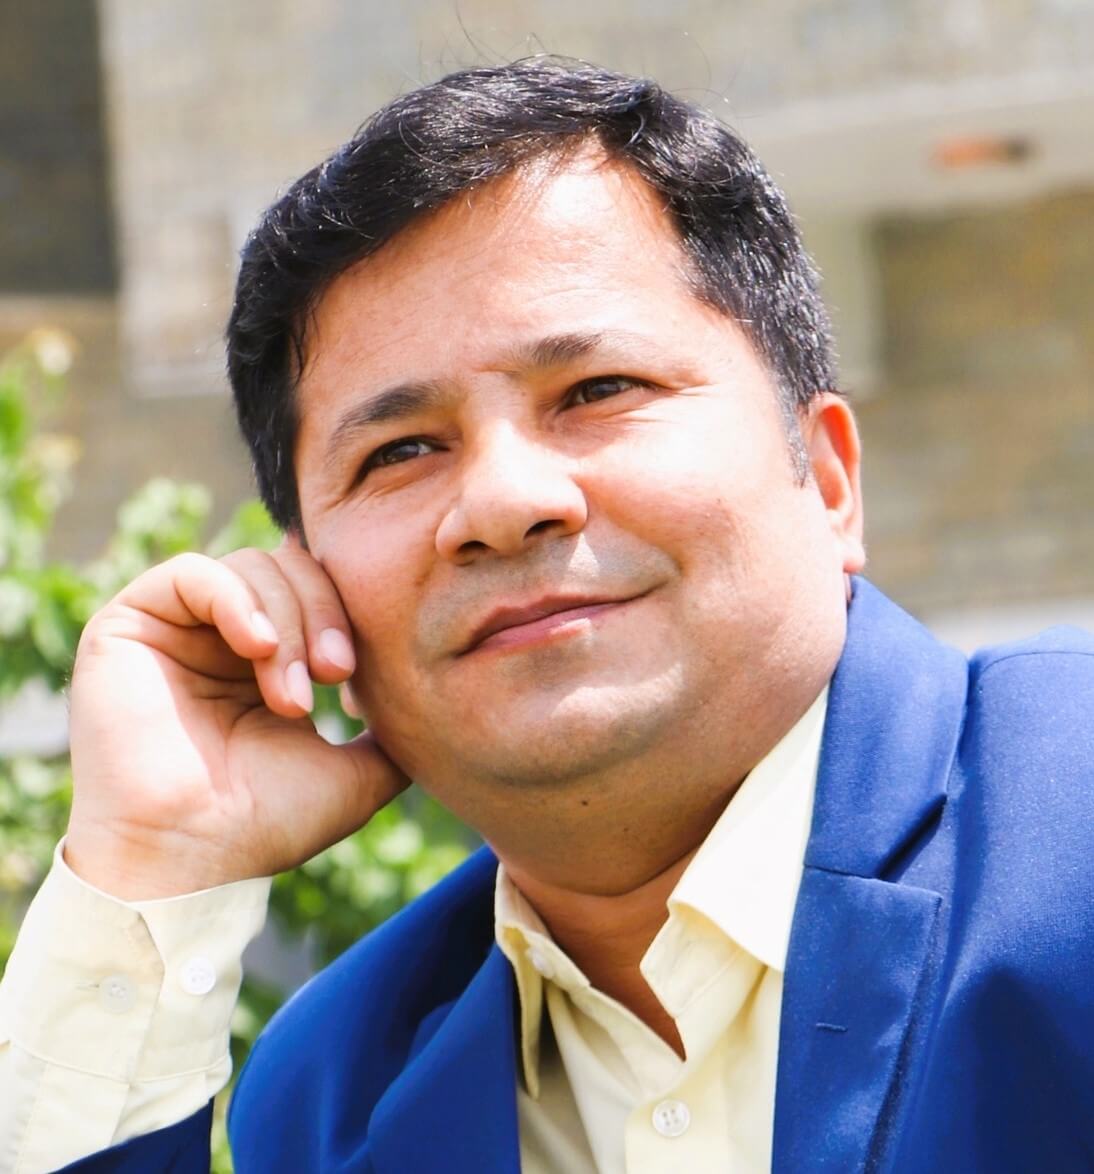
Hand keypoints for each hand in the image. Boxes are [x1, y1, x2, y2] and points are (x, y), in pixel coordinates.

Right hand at [64, 539, 409, 898]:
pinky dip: (238, 600)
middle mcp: (217, 637)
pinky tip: (260, 647)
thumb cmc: (266, 824)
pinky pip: (192, 573)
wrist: (193, 859)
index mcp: (263, 661)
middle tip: (334, 675)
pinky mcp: (129, 624)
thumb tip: (432, 712)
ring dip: (288, 622)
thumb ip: (390, 734)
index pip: (317, 590)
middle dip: (323, 615)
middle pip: (290, 569)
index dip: (345, 615)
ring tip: (291, 694)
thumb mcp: (356, 773)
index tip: (353, 676)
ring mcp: (173, 628)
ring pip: (251, 568)